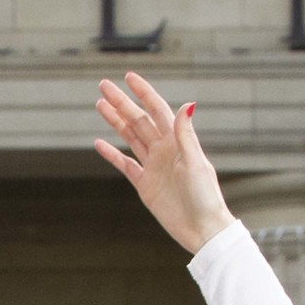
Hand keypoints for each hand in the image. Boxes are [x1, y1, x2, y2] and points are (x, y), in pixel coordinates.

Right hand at [91, 72, 234, 255]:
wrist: (201, 227)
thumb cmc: (205, 195)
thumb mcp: (195, 162)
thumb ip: (186, 134)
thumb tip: (187, 104)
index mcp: (177, 140)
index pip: (157, 109)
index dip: (143, 92)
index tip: (129, 77)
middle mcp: (164, 149)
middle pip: (138, 120)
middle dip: (121, 102)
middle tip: (103, 85)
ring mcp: (153, 166)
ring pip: (130, 137)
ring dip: (115, 121)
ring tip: (100, 105)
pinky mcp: (145, 185)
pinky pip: (125, 165)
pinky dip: (112, 154)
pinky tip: (99, 142)